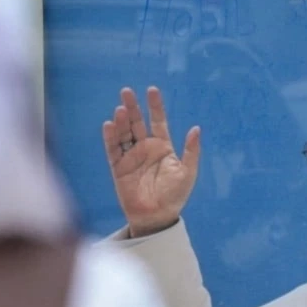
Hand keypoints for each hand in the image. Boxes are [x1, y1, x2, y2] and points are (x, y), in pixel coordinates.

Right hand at [102, 86, 200, 237]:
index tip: (151, 90)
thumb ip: (191, 150)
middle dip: (132, 107)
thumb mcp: (188, 171)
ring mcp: (131, 157)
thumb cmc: (175, 195)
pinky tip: (109, 125)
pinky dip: (110, 137)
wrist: (158, 216)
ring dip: (121, 121)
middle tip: (126, 91)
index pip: (158, 121)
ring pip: (124, 134)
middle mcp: (145, 148)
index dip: (155, 106)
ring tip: (121, 109)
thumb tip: (196, 128)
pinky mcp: (118, 168)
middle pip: (137, 123)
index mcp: (163, 146)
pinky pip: (113, 150)